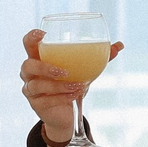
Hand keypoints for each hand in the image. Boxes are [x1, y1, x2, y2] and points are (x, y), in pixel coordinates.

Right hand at [18, 28, 121, 143]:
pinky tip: (75, 95)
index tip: (43, 34)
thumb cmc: (72, 83)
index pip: (28, 44)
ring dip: (58, 86)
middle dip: (44, 68)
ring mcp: (30, 89)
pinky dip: (61, 98)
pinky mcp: (36, 104)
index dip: (31, 38)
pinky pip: (45, 101)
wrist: (67, 112)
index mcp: (40, 58)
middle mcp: (30, 73)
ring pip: (37, 85)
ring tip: (77, 86)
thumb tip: (120, 45)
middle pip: (27, 65)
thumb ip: (99, 57)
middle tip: (64, 72)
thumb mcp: (85, 69)